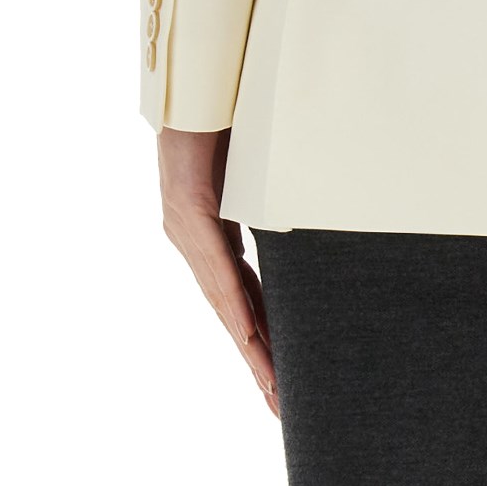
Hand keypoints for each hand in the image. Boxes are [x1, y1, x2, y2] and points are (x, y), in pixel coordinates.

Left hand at [158, 127, 278, 416]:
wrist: (195, 84)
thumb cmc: (223, 118)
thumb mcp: (254, 172)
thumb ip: (266, 200)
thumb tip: (300, 212)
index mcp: (210, 232)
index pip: (239, 294)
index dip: (258, 333)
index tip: (276, 372)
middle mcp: (192, 239)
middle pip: (231, 310)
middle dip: (256, 358)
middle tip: (277, 401)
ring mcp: (187, 228)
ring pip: (223, 299)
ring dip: (248, 344)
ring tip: (270, 383)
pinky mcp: (188, 212)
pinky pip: (217, 267)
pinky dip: (235, 303)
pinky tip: (248, 333)